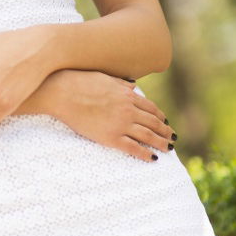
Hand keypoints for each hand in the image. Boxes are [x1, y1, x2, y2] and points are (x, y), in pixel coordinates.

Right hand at [52, 69, 176, 161]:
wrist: (63, 92)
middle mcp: (128, 110)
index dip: (160, 116)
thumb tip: (133, 86)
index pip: (151, 108)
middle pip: (154, 123)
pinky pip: (133, 148)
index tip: (165, 122)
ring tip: (169, 149)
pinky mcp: (110, 137)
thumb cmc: (81, 81)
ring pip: (148, 136)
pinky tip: (152, 158)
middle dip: (165, 131)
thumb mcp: (105, 77)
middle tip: (172, 138)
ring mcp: (120, 124)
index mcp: (127, 94)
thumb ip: (121, 83)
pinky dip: (145, 154)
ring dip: (161, 143)